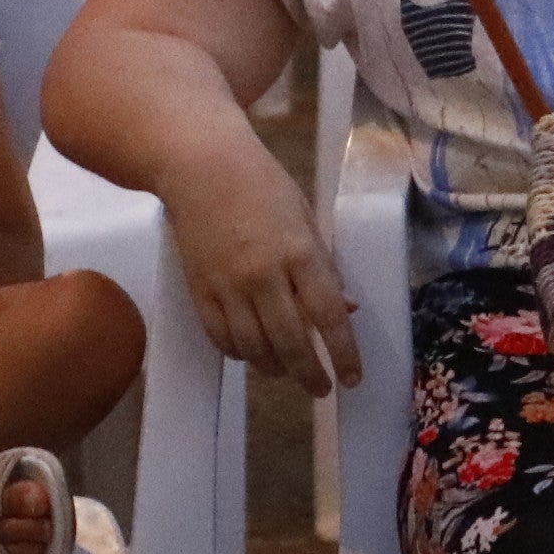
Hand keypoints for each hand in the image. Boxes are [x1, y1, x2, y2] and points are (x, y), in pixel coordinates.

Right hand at [163, 137, 358, 392]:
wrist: (200, 166)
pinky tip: (252, 352)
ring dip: (275, 368)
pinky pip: (222, 338)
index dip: (344, 354)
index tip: (353, 378)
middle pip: (291, 343)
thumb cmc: (261, 185)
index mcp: (299, 252)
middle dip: (311, 375)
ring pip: (255, 348)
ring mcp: (228, 286)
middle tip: (321, 388)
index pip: (328, 317)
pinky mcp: (200, 290)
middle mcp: (264, 275)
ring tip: (287, 371)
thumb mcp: (305, 218)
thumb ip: (324, 266)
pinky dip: (240, 353)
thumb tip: (345, 310)